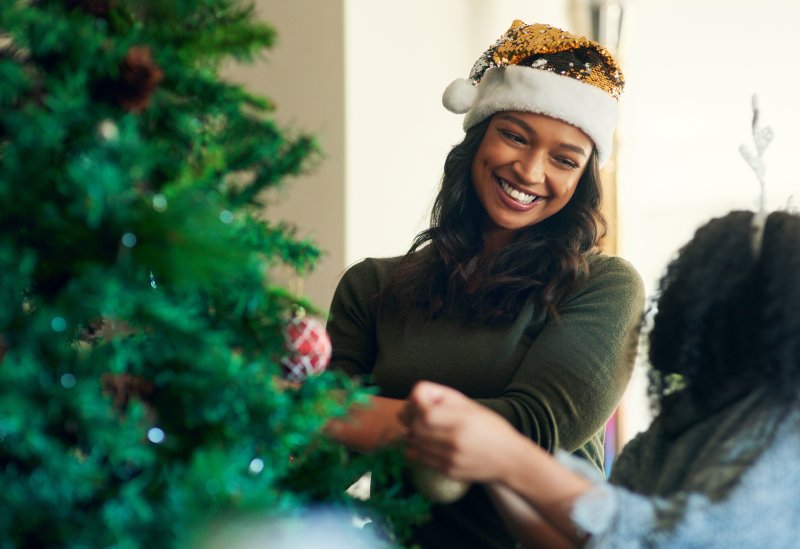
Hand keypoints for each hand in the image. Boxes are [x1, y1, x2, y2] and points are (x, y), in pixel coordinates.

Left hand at [401, 381, 520, 482]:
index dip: (415, 407)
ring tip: (420, 429)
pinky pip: (422, 459)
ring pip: (415, 445)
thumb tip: (414, 398)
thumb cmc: (491, 428)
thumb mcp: (471, 406)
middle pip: (416, 429)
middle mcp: (456, 440)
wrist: (511, 460)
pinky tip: (427, 443)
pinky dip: (418, 450)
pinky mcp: (449, 471)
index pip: (425, 413)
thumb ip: (443, 398)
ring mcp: (451, 458)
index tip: (419, 404)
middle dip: (410, 420)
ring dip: (412, 435)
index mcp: (463, 419)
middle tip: (414, 416)